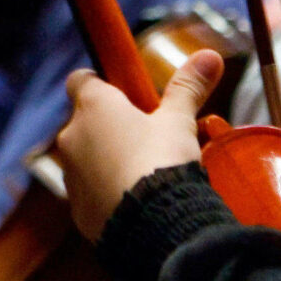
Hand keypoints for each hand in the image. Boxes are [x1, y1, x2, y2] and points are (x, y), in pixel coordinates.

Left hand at [57, 49, 224, 239]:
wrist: (153, 225)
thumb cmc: (162, 162)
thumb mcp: (179, 121)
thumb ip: (188, 88)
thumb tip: (209, 55)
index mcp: (92, 107)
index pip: (81, 79)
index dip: (101, 81)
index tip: (126, 91)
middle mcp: (71, 137)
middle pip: (86, 121)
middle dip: (112, 125)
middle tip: (149, 135)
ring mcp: (70, 175)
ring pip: (87, 158)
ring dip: (109, 159)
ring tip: (147, 171)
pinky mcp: (77, 208)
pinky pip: (91, 192)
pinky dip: (108, 192)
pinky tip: (138, 200)